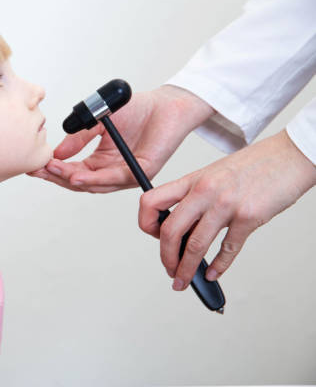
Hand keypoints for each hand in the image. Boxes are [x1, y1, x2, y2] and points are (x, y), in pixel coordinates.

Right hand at [27, 85, 214, 192]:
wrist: (167, 104)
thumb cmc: (138, 110)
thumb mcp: (98, 121)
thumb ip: (78, 137)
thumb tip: (56, 153)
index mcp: (101, 162)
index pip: (73, 171)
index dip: (53, 169)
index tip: (35, 165)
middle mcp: (112, 172)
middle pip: (80, 182)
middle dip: (56, 177)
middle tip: (38, 171)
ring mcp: (126, 174)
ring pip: (94, 185)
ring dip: (71, 180)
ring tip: (52, 172)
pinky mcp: (140, 171)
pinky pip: (114, 179)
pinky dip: (94, 178)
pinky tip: (78, 175)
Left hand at [138, 130, 315, 290]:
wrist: (291, 156)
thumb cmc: (254, 165)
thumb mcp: (213, 174)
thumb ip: (196, 197)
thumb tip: (183, 227)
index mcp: (192, 180)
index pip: (151, 201)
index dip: (146, 224)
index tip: (154, 237)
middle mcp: (205, 191)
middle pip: (170, 231)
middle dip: (166, 258)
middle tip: (169, 270)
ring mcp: (226, 204)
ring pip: (195, 246)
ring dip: (186, 269)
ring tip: (183, 280)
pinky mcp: (249, 216)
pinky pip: (228, 250)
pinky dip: (218, 267)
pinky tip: (212, 273)